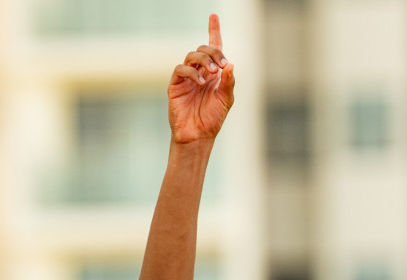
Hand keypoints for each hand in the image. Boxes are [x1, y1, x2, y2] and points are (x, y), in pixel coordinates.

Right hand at [168, 15, 234, 144]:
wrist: (198, 135)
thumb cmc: (213, 118)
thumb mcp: (226, 99)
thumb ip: (229, 82)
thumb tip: (230, 64)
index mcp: (213, 73)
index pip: (213, 47)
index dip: (213, 31)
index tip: (213, 16)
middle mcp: (200, 72)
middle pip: (203, 49)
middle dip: (214, 52)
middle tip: (222, 65)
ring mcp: (187, 77)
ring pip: (191, 56)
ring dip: (204, 60)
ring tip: (212, 73)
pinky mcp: (175, 85)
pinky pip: (181, 70)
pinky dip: (192, 72)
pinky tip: (201, 81)